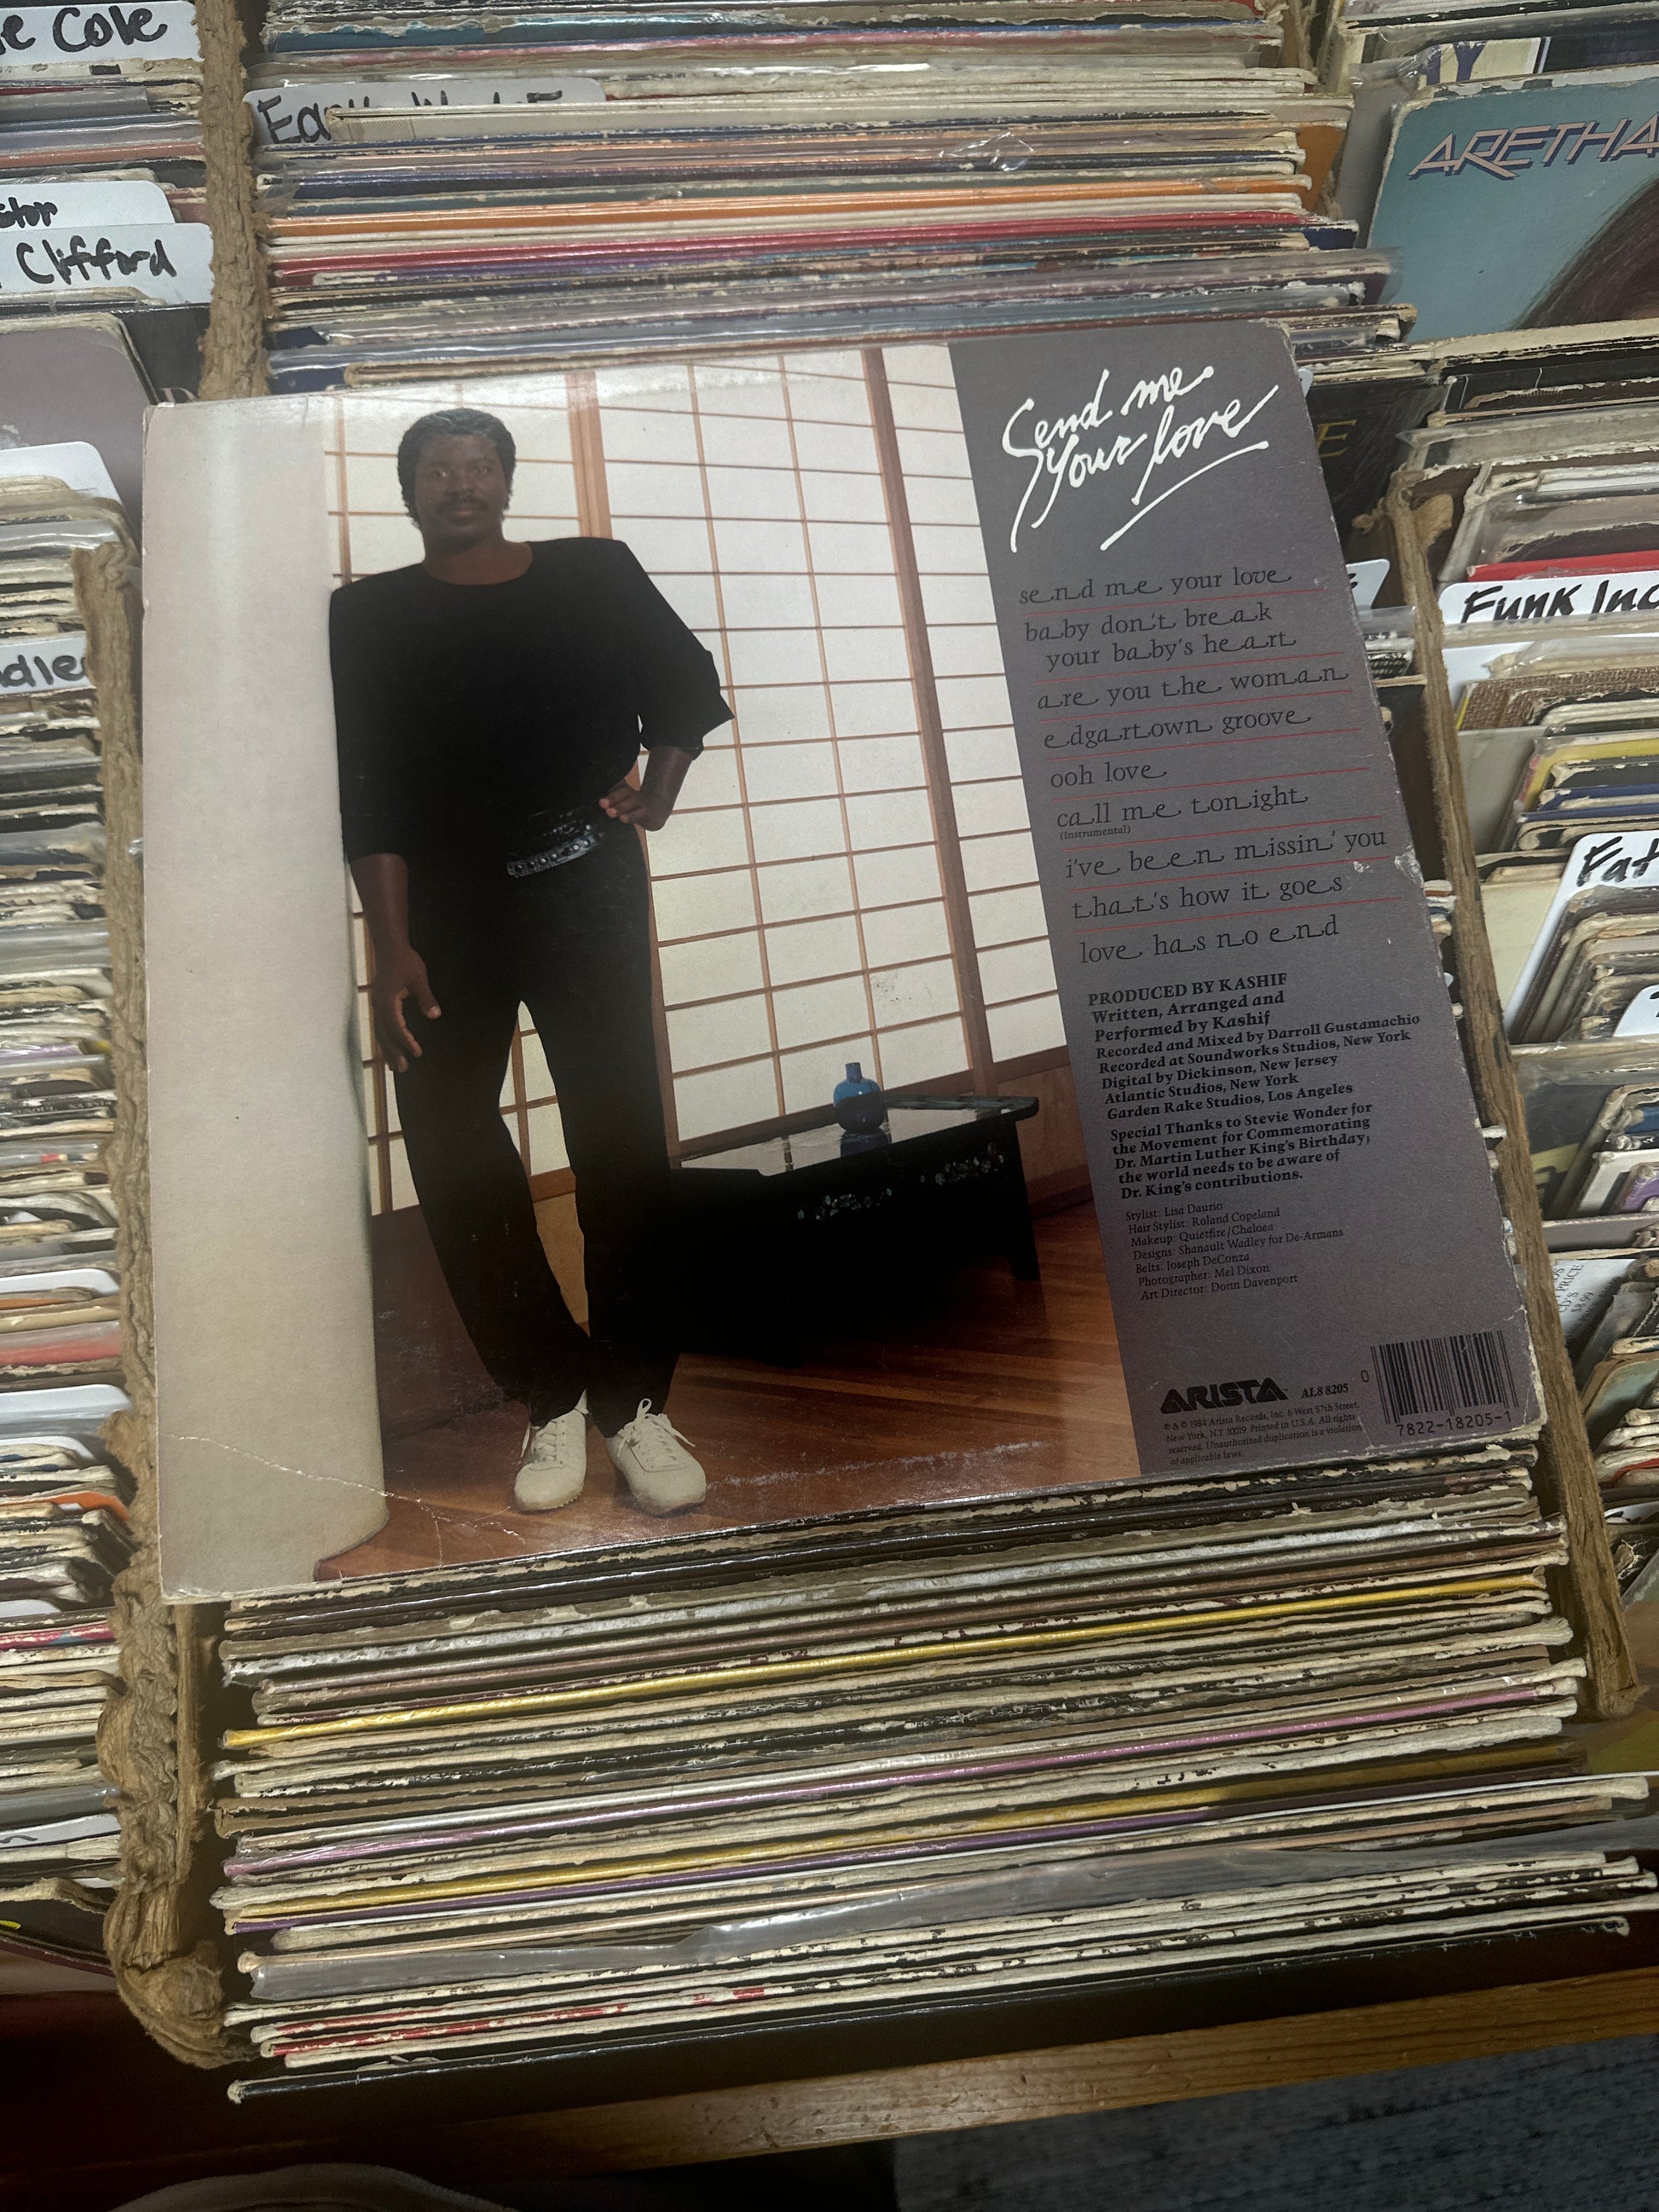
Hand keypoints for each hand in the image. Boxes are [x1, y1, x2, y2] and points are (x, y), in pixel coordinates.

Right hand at [370, 945, 439, 1072]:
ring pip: (380, 1032)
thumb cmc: (404, 961)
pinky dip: (385, 1039)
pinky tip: (391, 1047)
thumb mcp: (419, 978)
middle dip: (392, 1052)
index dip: (406, 1040)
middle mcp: (379, 1005)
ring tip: (394, 1066)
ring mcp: (377, 1004)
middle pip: (383, 1034)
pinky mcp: (379, 1003)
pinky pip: (380, 1026)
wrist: (389, 947)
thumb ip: (426, 998)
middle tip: (402, 1069)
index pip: (396, 1026)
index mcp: (387, 1000)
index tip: (417, 1052)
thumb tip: (434, 1015)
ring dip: (387, 1049)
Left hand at [600, 778, 672, 831]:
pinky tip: (622, 819)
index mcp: (624, 788)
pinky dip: (630, 817)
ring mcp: (640, 803)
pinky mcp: (646, 813)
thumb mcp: (624, 797)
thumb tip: (597, 802)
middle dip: (611, 798)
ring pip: (629, 804)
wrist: (659, 809)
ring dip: (619, 808)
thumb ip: (612, 797)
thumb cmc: (637, 804)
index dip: (607, 789)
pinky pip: (637, 815)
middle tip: (602, 803)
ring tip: (610, 812)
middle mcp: (632, 793)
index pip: (615, 785)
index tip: (598, 795)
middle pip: (622, 793)